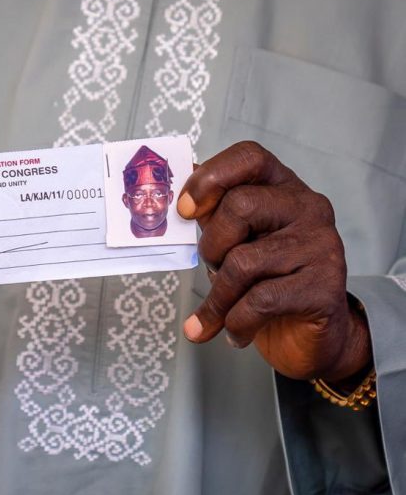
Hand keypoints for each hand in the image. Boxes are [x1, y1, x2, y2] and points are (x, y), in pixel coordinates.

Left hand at [178, 141, 370, 382]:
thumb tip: (169, 194)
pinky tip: (236, 332)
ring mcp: (321, 245)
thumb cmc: (264, 281)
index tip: (185, 210)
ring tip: (219, 314)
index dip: (211, 178)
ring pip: (244, 261)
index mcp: (281, 187)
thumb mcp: (232, 241)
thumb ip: (209, 216)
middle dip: (212, 246)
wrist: (309, 337)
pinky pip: (260, 300)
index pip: (249, 157)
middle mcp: (307, 207)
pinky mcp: (325, 286)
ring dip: (219, 297)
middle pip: (241, 206)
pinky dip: (236, 322)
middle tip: (213, 269)